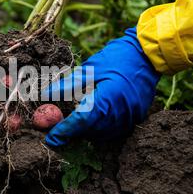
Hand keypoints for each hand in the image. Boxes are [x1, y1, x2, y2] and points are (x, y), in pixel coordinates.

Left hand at [45, 27, 159, 146]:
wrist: (148, 55)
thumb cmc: (117, 58)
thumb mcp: (89, 70)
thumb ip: (67, 86)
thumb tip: (45, 95)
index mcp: (107, 98)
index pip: (81, 121)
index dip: (64, 131)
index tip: (51, 138)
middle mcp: (120, 112)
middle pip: (90, 131)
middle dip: (73, 131)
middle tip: (58, 128)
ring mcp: (130, 117)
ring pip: (102, 134)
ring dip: (86, 131)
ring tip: (75, 121)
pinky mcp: (136, 118)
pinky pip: (114, 130)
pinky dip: (100, 128)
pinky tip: (93, 118)